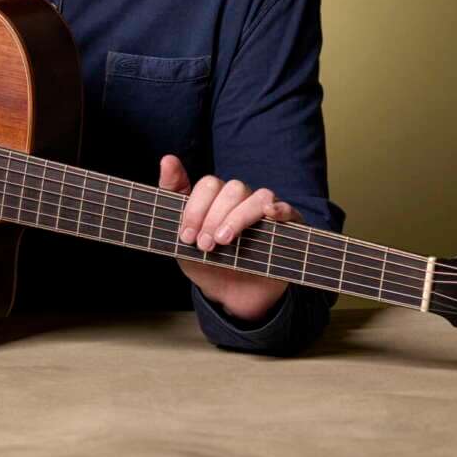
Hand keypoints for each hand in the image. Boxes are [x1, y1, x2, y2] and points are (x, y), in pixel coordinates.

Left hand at [158, 155, 303, 321]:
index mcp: (217, 198)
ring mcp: (265, 212)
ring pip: (258, 197)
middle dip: (213, 218)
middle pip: (232, 189)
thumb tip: (168, 159)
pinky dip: (279, 209)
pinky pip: (288, 210)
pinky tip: (270, 214)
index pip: (209, 185)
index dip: (195, 209)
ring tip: (224, 242)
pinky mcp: (286, 228)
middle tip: (205, 245)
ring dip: (238, 217)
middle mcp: (242, 200)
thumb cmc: (206, 262)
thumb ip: (173, 195)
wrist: (230, 297)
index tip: (186, 236)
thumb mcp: (180, 236)